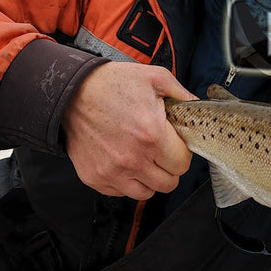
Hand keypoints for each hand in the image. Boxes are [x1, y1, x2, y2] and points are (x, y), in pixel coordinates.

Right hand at [61, 61, 196, 198]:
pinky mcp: (95, 178)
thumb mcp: (155, 78)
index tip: (174, 143)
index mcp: (152, 135)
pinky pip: (121, 192)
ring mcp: (112, 172)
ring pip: (147, 192)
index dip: (182, 152)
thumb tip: (199, 108)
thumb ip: (183, 95)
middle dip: (169, 167)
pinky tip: (123, 160)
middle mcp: (133, 159)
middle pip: (168, 183)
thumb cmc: (112, 84)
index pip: (183, 164)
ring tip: (142, 157)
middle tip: (160, 151)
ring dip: (149, 178)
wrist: (71, 92)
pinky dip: (126, 181)